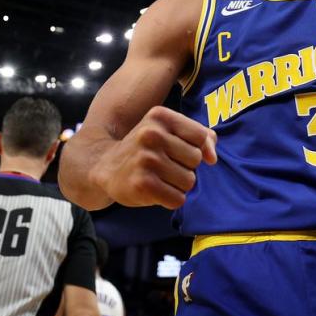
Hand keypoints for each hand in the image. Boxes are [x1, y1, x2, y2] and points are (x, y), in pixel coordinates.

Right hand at [92, 107, 215, 208]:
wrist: (104, 166)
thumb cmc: (146, 148)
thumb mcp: (168, 131)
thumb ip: (200, 136)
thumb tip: (212, 158)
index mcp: (160, 116)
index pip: (201, 136)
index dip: (196, 147)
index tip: (177, 150)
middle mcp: (151, 134)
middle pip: (196, 159)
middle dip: (186, 166)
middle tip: (164, 165)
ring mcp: (146, 159)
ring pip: (189, 181)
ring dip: (178, 185)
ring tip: (159, 178)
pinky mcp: (143, 184)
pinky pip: (178, 199)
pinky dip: (171, 199)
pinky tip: (155, 191)